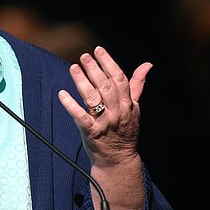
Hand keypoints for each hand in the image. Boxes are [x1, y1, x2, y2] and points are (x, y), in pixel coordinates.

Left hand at [58, 46, 152, 167]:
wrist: (119, 159)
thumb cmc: (125, 130)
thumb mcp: (135, 107)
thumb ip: (137, 84)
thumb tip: (147, 64)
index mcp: (128, 103)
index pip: (119, 79)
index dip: (109, 63)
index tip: (98, 50)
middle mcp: (117, 111)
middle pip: (106, 86)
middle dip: (95, 69)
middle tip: (84, 56)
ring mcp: (104, 122)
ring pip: (93, 99)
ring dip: (82, 82)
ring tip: (73, 68)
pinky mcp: (91, 132)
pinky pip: (80, 117)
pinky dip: (71, 105)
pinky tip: (62, 94)